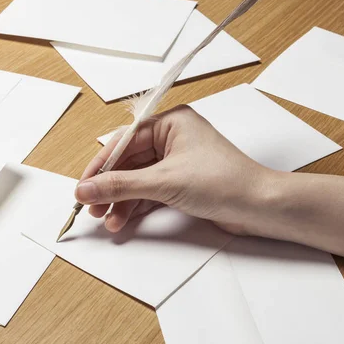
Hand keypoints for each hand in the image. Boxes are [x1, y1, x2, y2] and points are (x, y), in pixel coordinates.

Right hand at [75, 104, 275, 234]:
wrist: (260, 207)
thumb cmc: (224, 181)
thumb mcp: (164, 181)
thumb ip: (121, 186)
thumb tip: (85, 190)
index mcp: (171, 123)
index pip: (124, 141)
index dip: (101, 165)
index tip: (83, 186)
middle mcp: (173, 139)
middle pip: (128, 162)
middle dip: (109, 186)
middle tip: (91, 206)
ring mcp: (177, 162)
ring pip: (137, 179)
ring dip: (121, 200)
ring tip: (107, 220)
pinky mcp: (181, 183)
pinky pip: (149, 191)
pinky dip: (136, 206)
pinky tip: (122, 220)